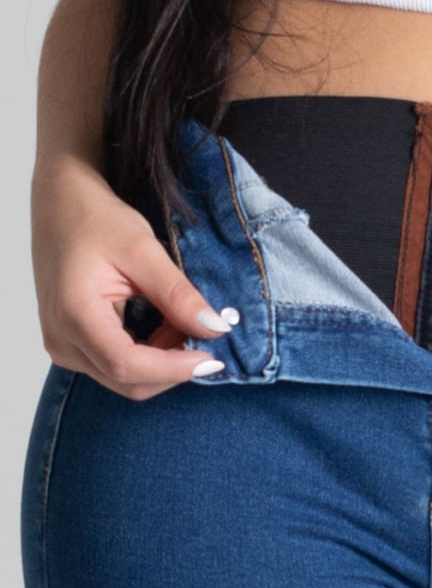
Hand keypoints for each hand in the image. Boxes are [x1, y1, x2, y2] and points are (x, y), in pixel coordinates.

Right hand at [31, 156, 232, 400]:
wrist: (60, 205)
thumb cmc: (94, 218)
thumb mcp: (143, 250)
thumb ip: (178, 294)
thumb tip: (215, 329)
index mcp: (73, 315)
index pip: (128, 366)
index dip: (174, 369)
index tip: (212, 359)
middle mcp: (62, 340)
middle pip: (128, 382)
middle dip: (172, 367)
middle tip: (201, 333)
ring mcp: (64, 347)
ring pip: (126, 380)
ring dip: (162, 362)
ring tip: (179, 322)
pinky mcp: (72, 346)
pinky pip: (116, 368)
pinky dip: (149, 356)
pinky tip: (163, 328)